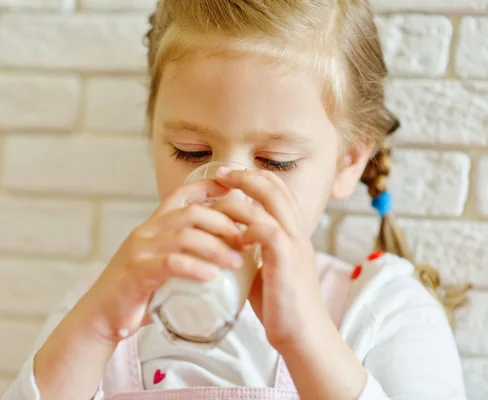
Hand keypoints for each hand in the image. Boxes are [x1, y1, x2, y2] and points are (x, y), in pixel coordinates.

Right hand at [85, 179, 243, 344]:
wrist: (101, 316)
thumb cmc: (138, 293)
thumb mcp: (162, 265)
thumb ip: (185, 255)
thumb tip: (228, 256)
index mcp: (154, 226)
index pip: (183, 194)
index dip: (210, 187)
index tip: (236, 191)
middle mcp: (146, 231)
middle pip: (191, 212)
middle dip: (224, 222)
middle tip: (246, 240)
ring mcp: (140, 249)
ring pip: (184, 235)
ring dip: (216, 247)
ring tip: (237, 262)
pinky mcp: (137, 271)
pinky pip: (171, 263)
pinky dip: (195, 267)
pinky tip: (212, 277)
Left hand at [211, 168, 328, 351]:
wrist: (303, 335)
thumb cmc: (281, 305)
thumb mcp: (265, 268)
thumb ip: (253, 250)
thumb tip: (228, 240)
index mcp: (292, 232)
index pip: (278, 190)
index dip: (253, 177)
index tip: (227, 176)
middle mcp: (297, 233)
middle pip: (274, 187)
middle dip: (245, 176)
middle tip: (220, 174)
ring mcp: (294, 246)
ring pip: (269, 204)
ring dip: (239, 198)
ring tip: (217, 200)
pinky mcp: (287, 262)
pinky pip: (267, 231)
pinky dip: (247, 227)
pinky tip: (233, 236)